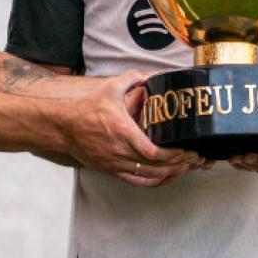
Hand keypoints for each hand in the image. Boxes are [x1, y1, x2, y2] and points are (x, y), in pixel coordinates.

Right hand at [60, 71, 199, 186]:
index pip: (153, 152)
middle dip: (178, 165)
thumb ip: (132, 79)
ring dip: (169, 175)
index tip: (188, 150)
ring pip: (147, 177)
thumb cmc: (86, 107)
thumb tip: (149, 75)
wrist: (62, 125)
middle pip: (155, 167)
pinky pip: (135, 182)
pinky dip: (153, 181)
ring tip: (184, 167)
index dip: (174, 155)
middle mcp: (119, 151)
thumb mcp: (110, 88)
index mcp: (122, 131)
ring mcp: (114, 164)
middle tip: (194, 159)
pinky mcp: (110, 170)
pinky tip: (164, 176)